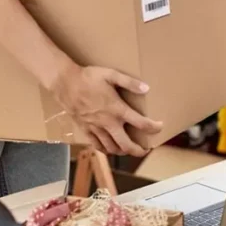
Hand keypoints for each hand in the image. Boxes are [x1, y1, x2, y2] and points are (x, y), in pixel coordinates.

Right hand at [49, 62, 163, 157]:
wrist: (65, 83)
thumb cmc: (88, 77)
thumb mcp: (110, 74)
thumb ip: (129, 82)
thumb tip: (146, 88)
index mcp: (117, 109)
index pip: (141, 123)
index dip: (153, 127)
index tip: (160, 127)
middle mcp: (108, 123)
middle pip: (127, 144)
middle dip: (138, 150)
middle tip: (145, 150)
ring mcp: (96, 128)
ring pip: (112, 148)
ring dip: (123, 151)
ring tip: (128, 149)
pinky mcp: (85, 129)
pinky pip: (96, 145)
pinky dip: (105, 150)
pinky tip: (109, 149)